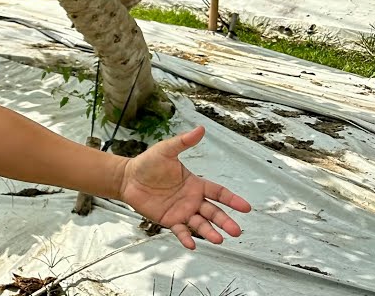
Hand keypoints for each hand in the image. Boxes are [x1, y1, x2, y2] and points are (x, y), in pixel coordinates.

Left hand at [118, 125, 251, 249]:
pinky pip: (181, 231)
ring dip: (210, 232)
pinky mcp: (169, 220)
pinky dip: (186, 238)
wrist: (127, 178)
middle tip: (236, 231)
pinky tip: (192, 245)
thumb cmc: (147, 164)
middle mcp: (192, 200)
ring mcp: (182, 211)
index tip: (246, 207)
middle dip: (225, 221)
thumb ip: (183, 142)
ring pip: (200, 224)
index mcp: (195, 184)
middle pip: (213, 212)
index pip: (219, 193)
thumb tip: (200, 129)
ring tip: (219, 240)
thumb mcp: (166, 151)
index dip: (232, 200)